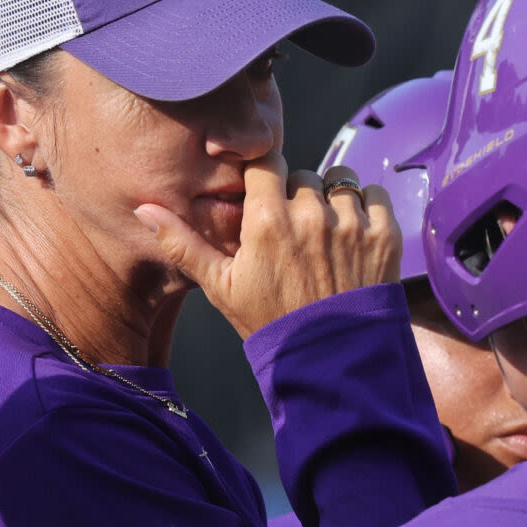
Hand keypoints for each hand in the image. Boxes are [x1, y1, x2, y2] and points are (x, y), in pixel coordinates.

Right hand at [135, 154, 399, 340]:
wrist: (328, 363)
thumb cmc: (269, 323)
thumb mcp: (220, 287)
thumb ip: (183, 243)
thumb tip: (143, 210)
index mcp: (268, 220)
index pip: (267, 162)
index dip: (266, 178)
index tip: (266, 196)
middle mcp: (310, 215)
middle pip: (302, 175)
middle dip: (297, 195)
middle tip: (294, 231)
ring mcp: (350, 224)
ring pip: (339, 182)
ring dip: (332, 200)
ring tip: (325, 234)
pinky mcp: (383, 236)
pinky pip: (375, 195)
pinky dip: (366, 207)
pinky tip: (353, 235)